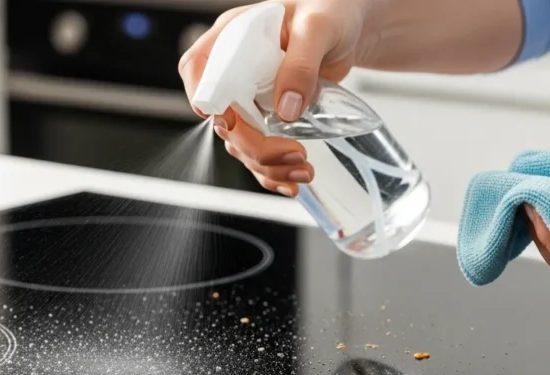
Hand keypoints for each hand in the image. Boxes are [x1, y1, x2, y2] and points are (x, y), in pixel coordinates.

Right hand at [179, 0, 378, 195]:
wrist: (352, 29)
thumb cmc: (331, 11)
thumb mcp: (318, 27)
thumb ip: (301, 64)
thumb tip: (286, 110)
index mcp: (233, 37)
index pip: (198, 67)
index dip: (205, 98)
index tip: (229, 121)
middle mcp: (234, 70)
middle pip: (222, 118)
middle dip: (253, 145)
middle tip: (290, 153)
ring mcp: (249, 97)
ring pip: (239, 143)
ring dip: (266, 165)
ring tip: (303, 169)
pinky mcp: (267, 118)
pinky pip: (257, 152)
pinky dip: (271, 173)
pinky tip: (291, 182)